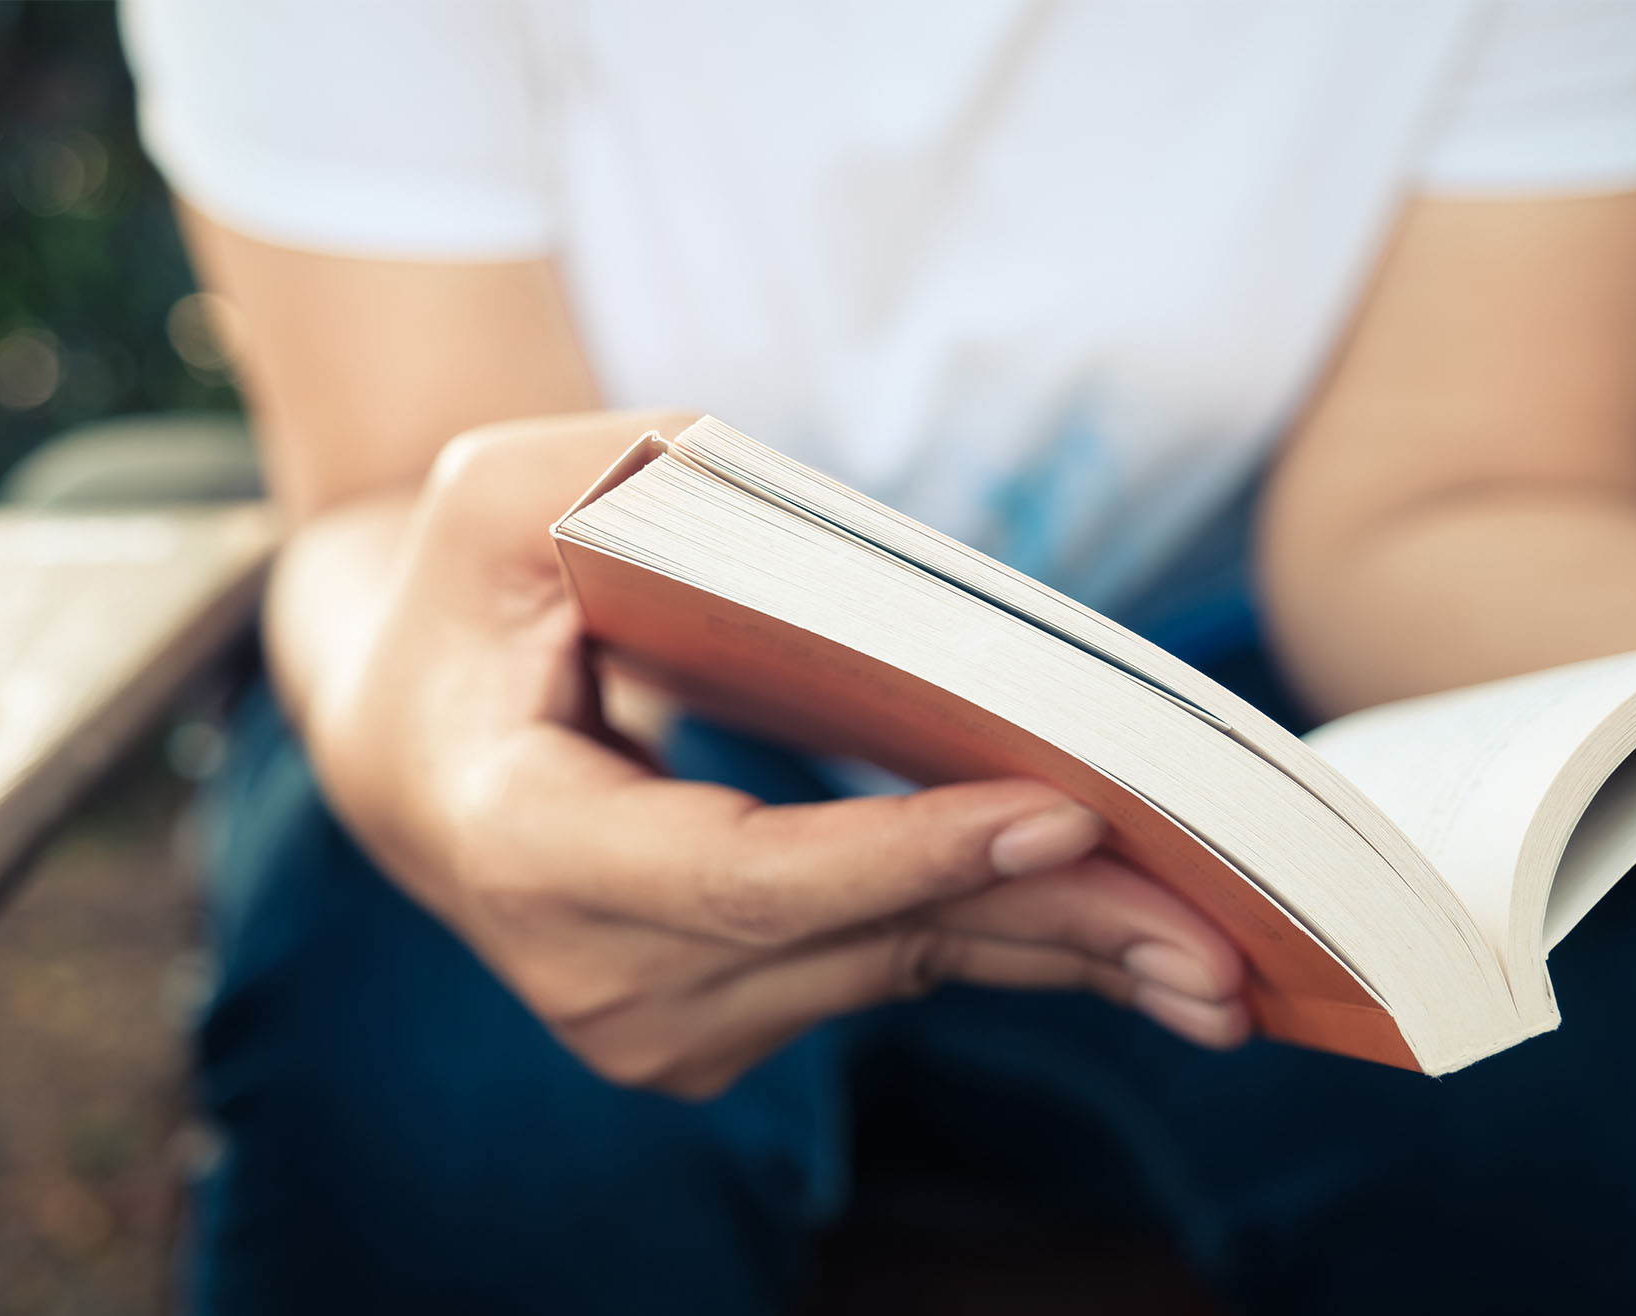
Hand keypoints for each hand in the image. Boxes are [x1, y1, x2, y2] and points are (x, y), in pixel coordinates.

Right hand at [304, 412, 1247, 1098]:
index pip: (733, 875)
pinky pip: (885, 973)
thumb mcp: (502, 496)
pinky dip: (1004, 945)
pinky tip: (1128, 942)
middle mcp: (588, 969)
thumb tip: (826, 542)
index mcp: (518, 840)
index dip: (896, 856)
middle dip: (1040, 928)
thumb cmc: (469, 595)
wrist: (416, 734)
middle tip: (1219, 935)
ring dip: (1054, 958)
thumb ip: (629, 485)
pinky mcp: (714, 1025)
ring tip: (1214, 958)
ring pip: (892, 974)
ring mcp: (651, 1021)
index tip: (1060, 819)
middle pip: (852, 947)